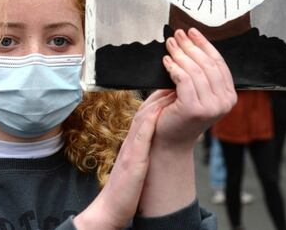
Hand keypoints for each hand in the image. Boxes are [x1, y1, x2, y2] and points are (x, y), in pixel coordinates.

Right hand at [73, 91, 173, 229]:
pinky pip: (140, 138)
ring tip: (170, 86)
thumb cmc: (126, 189)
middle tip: (175, 77)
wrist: (110, 209)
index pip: (147, 113)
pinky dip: (149, 123)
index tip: (174, 85)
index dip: (161, 97)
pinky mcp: (131, 161)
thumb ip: (144, 147)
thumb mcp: (137, 163)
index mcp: (134, 141)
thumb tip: (156, 134)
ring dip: (156, 101)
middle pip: (145, 110)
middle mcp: (131, 141)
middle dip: (160, 93)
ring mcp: (130, 149)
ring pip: (142, 119)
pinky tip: (157, 112)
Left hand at [134, 28, 236, 217]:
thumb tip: (192, 42)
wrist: (168, 141)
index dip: (205, 45)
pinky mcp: (194, 109)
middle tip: (177, 35)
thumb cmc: (179, 114)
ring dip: (180, 54)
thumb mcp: (195, 91)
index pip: (219, 63)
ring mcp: (211, 107)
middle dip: (191, 46)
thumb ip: (200, 73)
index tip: (192, 32)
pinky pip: (184, 80)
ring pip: (195, 71)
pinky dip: (174, 68)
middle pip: (208, 65)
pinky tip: (166, 61)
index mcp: (229, 96)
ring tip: (170, 45)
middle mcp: (224, 102)